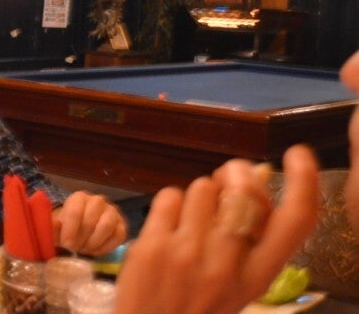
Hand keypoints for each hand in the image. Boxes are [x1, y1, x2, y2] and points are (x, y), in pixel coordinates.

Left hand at [53, 191, 126, 255]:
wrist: (80, 231)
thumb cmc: (65, 227)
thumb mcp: (55, 227)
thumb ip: (53, 226)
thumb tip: (56, 224)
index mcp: (79, 197)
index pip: (75, 213)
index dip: (70, 232)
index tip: (66, 246)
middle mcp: (97, 200)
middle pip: (90, 221)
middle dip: (81, 240)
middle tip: (75, 250)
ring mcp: (112, 211)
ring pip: (107, 226)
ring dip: (94, 243)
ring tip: (85, 250)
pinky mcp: (122, 224)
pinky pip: (118, 236)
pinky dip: (106, 247)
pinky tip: (95, 251)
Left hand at [113, 145, 318, 313]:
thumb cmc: (197, 307)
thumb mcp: (238, 284)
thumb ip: (249, 239)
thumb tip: (255, 176)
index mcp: (257, 277)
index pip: (296, 223)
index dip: (303, 182)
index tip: (298, 155)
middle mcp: (227, 264)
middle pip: (243, 191)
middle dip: (235, 175)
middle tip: (227, 179)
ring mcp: (187, 253)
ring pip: (202, 187)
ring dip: (198, 195)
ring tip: (191, 220)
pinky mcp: (152, 245)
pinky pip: (169, 195)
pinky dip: (169, 203)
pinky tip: (166, 226)